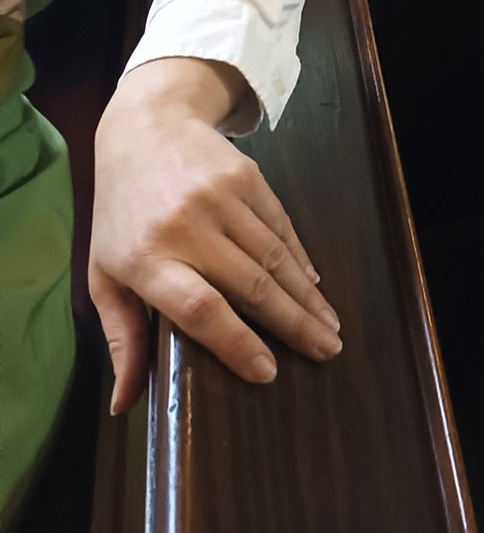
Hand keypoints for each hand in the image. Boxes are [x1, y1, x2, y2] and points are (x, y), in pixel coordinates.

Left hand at [89, 58, 341, 414]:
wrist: (146, 127)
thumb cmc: (121, 213)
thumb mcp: (104, 274)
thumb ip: (120, 337)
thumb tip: (124, 405)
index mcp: (146, 260)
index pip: (199, 310)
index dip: (236, 344)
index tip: (268, 374)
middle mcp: (188, 229)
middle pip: (250, 286)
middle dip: (294, 325)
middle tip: (327, 353)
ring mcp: (221, 199)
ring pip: (274, 258)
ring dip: (306, 296)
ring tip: (330, 328)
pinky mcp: (247, 177)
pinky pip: (281, 226)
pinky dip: (300, 258)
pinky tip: (314, 284)